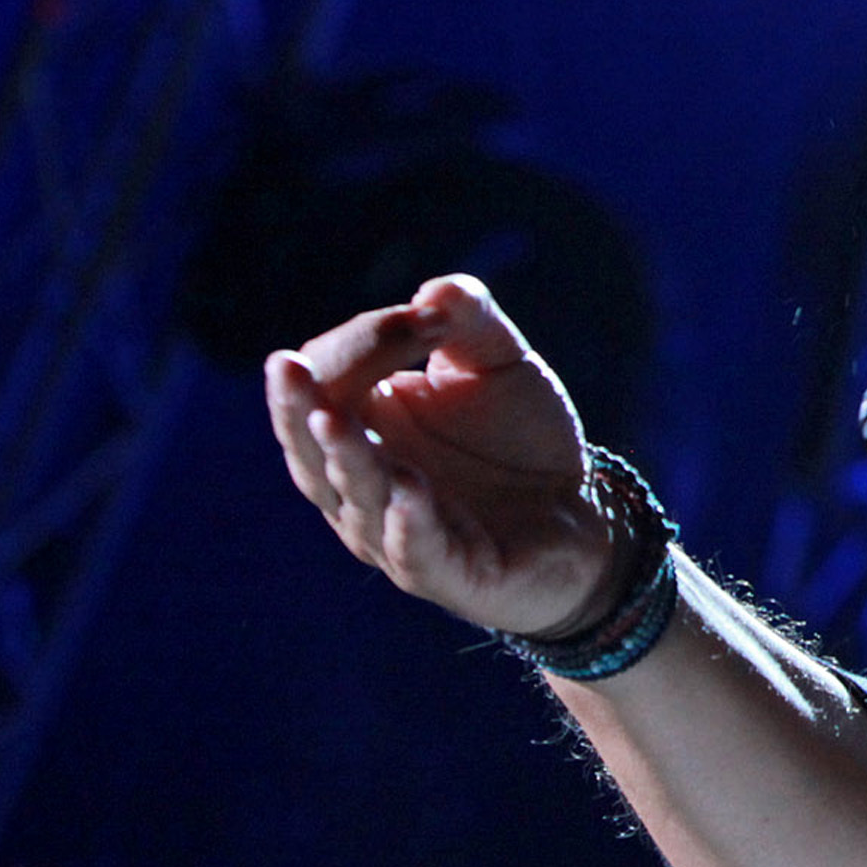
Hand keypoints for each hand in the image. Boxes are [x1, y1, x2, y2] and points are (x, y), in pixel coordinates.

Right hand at [266, 274, 637, 638]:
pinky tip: (409, 488)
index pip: (329, 381)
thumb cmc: (519, 438)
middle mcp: (361, 486)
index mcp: (360, 427)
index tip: (431, 318)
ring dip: (348, 459)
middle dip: (298, 408)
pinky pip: (418, 552)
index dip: (365, 343)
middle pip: (311, 449)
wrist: (580, 515)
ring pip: (358, 499)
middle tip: (286, 367)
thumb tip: (434, 292)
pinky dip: (410, 522)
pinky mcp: (451, 574)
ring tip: (334, 419)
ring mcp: (397, 535)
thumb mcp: (500, 362)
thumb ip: (470, 319)